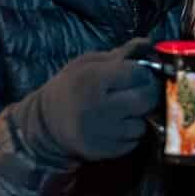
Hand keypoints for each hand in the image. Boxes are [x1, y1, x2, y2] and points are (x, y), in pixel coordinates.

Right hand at [34, 39, 162, 161]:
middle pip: (146, 99)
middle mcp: (96, 108)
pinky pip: (133, 142)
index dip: (143, 72)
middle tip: (141, 90)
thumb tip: (149, 43)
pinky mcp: (103, 152)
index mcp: (91, 80)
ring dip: (139, 116)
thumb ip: (120, 53)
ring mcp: (100, 133)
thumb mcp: (87, 64)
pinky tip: (116, 125)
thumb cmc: (71, 88)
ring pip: (142, 124)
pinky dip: (130, 133)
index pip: (138, 73)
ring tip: (124, 110)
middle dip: (149, 93)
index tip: (138, 74)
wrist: (46, 124)